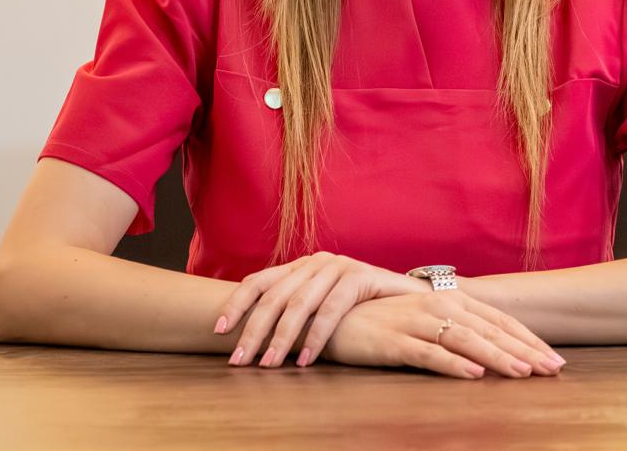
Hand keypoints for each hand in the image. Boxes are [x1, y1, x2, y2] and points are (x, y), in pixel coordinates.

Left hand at [217, 251, 425, 367]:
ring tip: (268, 364)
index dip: (236, 304)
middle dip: (253, 331)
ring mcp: (337, 266)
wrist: (408, 296)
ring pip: (299, 304)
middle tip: (239, 360)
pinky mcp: (359, 276)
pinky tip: (305, 359)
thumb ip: (295, 312)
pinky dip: (316, 337)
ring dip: (281, 338)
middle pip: (274, 297)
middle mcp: (314, 262)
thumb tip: (254, 338)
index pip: (259, 282)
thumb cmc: (360, 306)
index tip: (218, 331)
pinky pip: (331, 310)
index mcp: (299, 266)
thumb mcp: (321, 305)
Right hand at [321, 292, 565, 378]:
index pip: (497, 320)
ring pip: (464, 340)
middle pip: (488, 330)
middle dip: (523, 350)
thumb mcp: (422, 320)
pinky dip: (453, 364)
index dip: (527, 339)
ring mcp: (414, 322)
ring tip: (523, 372)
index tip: (554, 358)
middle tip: (553, 369)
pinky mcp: (392, 341)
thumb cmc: (380, 322)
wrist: (329, 317)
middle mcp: (435, 304)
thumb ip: (455, 328)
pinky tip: (474, 375)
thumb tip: (492, 349)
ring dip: (496, 356)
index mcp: (447, 299)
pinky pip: (428, 353)